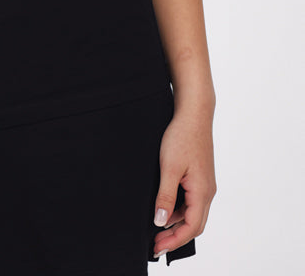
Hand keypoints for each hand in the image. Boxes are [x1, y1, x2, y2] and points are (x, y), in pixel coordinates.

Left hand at [152, 104, 216, 257]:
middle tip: (156, 243)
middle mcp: (207, 191)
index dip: (174, 241)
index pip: (191, 227)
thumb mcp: (169, 168)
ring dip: (176, 223)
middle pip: (194, 224)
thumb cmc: (182, 137)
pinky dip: (178, 210)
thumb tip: (161, 221)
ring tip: (156, 228)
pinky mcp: (199, 177)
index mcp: (202, 192)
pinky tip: (164, 208)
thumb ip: (165, 196)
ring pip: (192, 213)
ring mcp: (204, 184)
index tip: (157, 247)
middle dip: (175, 237)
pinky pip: (191, 201)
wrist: (193, 114)